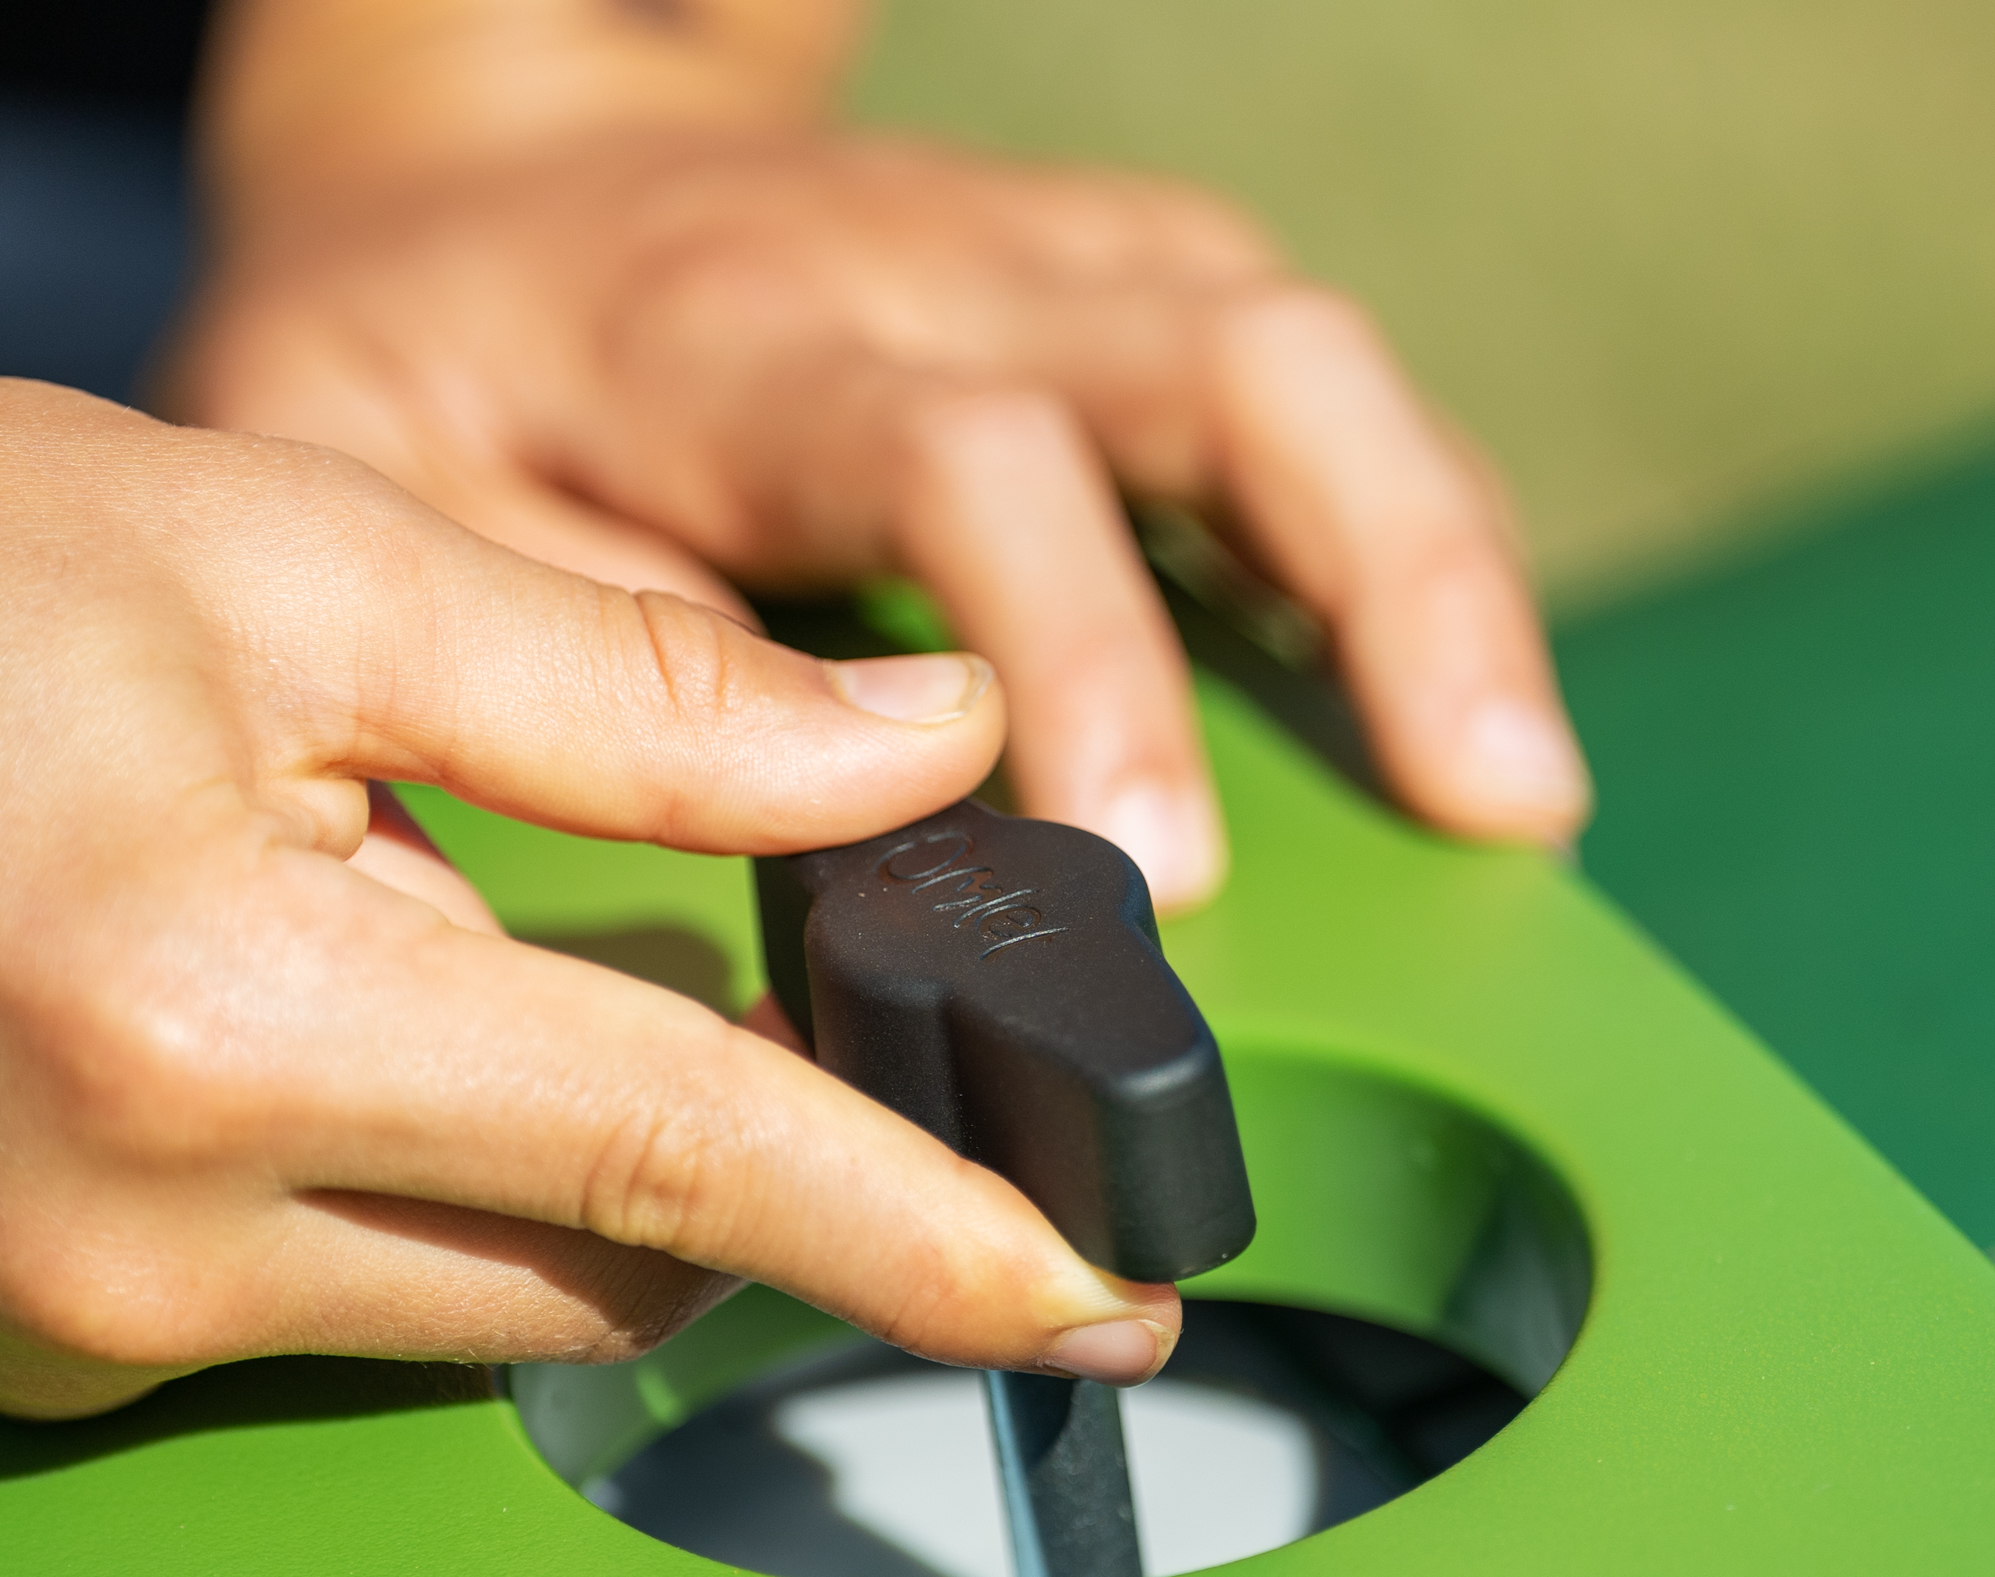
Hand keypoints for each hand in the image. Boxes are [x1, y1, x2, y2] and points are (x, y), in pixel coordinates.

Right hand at [0, 381, 1176, 1418]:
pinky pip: (351, 1306)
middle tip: (809, 1032)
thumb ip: (644, 694)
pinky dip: (434, 1196)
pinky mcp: (46, 1343)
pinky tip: (386, 1045)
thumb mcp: (300, 572)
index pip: (699, 1163)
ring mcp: (80, 1320)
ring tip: (507, 974)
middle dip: (757, 1175)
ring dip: (585, 1178)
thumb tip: (933, 746)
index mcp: (231, 1022)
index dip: (941, 1240)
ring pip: (494, 1307)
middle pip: (622, 1269)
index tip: (1108, 1305)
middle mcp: (149, 1233)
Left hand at [173, 112, 1590, 910]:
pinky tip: (1456, 673)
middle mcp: (920, 268)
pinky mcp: (1098, 284)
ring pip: (1296, 355)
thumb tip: (808, 877)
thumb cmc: (427, 393)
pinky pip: (1295, 378)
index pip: (959, 457)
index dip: (1087, 659)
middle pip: (1221, 359)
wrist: (465, 196)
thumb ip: (573, 677)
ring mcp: (1033, 258)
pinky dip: (1404, 522)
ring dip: (1441, 559)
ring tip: (1518, 784)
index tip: (1162, 870)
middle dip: (1382, 582)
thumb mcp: (390, 524)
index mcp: (725, 336)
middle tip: (1484, 810)